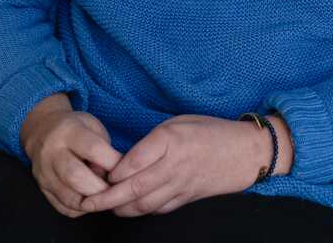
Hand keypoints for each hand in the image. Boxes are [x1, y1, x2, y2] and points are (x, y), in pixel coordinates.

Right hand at [20, 95, 123, 217]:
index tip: (125, 170)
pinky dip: (80, 209)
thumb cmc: (75, 128)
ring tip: (103, 196)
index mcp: (68, 131)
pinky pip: (63, 207)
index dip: (112, 162)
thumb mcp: (93, 126)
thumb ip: (103, 149)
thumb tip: (112, 176)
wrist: (42, 130)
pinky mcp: (42, 188)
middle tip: (115, 189)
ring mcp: (44, 172)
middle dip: (100, 188)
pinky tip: (89, 200)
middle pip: (76, 176)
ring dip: (91, 202)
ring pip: (68, 197)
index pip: (93, 149)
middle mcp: (52, 152)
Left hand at [78, 114, 266, 216]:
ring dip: (120, 208)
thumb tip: (125, 159)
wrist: (245, 152)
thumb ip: (153, 140)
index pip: (135, 160)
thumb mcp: (179, 122)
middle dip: (107, 198)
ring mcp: (181, 185)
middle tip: (86, 202)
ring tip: (101, 207)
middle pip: (135, 187)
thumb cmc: (210, 130)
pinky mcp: (187, 198)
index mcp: (171, 139)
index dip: (114, 170)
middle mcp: (175, 165)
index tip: (100, 172)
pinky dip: (140, 210)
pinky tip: (129, 208)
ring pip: (144, 204)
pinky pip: (159, 208)